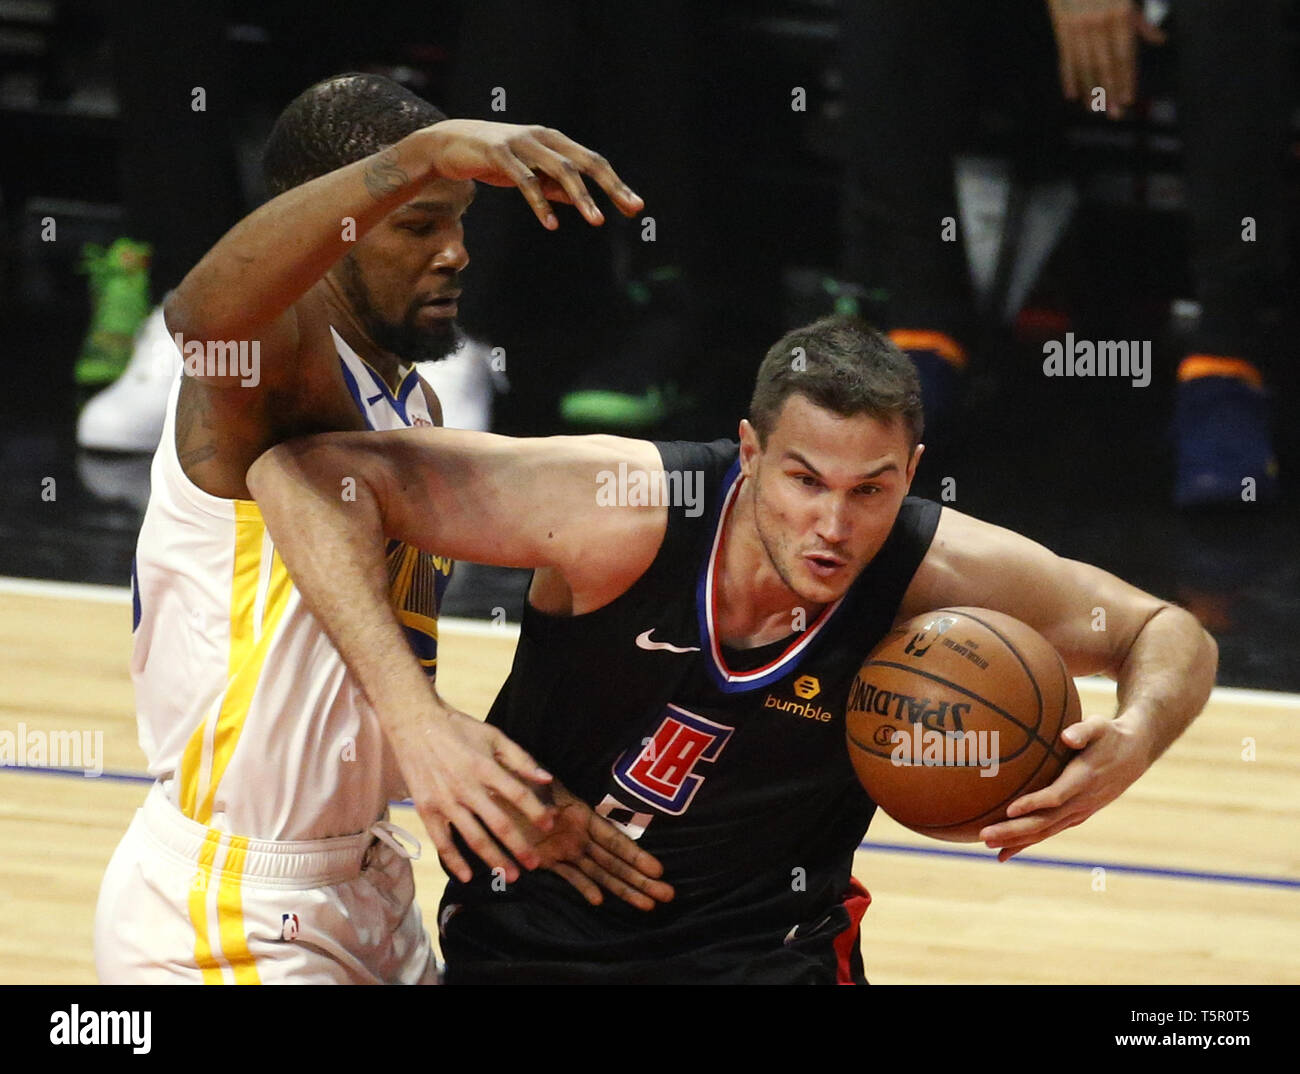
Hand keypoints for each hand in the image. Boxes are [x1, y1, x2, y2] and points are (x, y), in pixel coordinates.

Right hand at [393, 702, 555, 883]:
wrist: (414, 723)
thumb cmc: (458, 728)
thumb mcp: (493, 736)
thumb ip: (520, 759)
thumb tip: (546, 779)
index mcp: (484, 767)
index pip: (516, 794)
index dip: (535, 811)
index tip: (549, 825)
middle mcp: (465, 787)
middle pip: (498, 823)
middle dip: (519, 846)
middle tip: (535, 864)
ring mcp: (444, 800)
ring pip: (473, 837)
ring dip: (493, 859)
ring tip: (510, 875)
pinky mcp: (425, 809)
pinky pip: (441, 841)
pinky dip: (453, 860)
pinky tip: (467, 876)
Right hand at [423, 119, 644, 229]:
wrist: (447, 144)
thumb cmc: (492, 160)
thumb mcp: (529, 174)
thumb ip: (554, 186)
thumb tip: (581, 202)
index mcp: (553, 141)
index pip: (593, 162)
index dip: (615, 184)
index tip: (635, 207)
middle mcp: (542, 137)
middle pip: (585, 162)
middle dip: (611, 186)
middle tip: (630, 209)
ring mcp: (521, 143)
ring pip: (560, 169)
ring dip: (581, 196)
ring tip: (597, 220)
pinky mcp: (498, 153)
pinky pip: (525, 180)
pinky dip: (540, 203)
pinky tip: (551, 224)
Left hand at [501, 781, 675, 910]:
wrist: (492, 790)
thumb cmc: (515, 782)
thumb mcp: (531, 784)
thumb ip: (544, 801)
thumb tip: (554, 816)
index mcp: (581, 814)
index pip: (613, 840)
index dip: (634, 855)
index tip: (657, 869)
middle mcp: (578, 835)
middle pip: (613, 862)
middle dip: (639, 879)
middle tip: (666, 895)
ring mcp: (565, 849)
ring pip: (599, 873)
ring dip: (622, 889)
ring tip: (647, 906)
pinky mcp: (546, 859)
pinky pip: (569, 876)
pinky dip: (584, 887)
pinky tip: (599, 901)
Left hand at [979, 713, 1152, 860]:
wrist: (1134, 754)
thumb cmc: (1109, 735)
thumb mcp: (1100, 725)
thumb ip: (1083, 730)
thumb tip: (1067, 735)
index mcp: (1084, 779)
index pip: (1057, 795)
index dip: (1034, 803)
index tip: (1009, 808)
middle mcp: (1081, 801)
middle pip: (1044, 821)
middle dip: (1014, 830)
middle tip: (984, 835)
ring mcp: (1078, 812)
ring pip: (1044, 831)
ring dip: (1015, 840)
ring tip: (987, 845)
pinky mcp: (1075, 816)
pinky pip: (1048, 832)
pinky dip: (1026, 843)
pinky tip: (1003, 853)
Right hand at [1046, 0, 1165, 117]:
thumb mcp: (1129, 0)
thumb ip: (1141, 22)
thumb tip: (1160, 40)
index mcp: (1119, 16)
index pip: (1125, 55)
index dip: (1127, 79)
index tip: (1129, 99)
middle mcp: (1099, 24)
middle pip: (1106, 66)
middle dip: (1111, 91)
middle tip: (1114, 113)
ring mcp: (1079, 28)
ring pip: (1085, 66)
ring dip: (1090, 90)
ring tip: (1095, 108)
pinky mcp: (1062, 29)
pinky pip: (1066, 59)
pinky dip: (1069, 78)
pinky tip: (1072, 94)